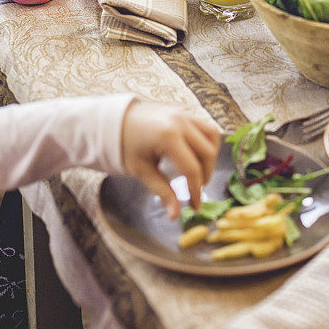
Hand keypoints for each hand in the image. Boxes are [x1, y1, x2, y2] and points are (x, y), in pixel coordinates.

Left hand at [121, 102, 219, 220]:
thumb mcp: (142, 170)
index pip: (192, 169)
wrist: (117, 121)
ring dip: (210, 157)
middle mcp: (182, 123)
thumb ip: (162, 191)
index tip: (195, 207)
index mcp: (169, 138)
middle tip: (197, 190)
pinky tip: (200, 155)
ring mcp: (185, 114)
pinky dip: (209, 142)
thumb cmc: (126, 146)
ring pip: (212, 136)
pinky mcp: (186, 112)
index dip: (196, 190)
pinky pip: (206, 127)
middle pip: (207, 153)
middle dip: (206, 175)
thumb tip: (175, 215)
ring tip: (200, 172)